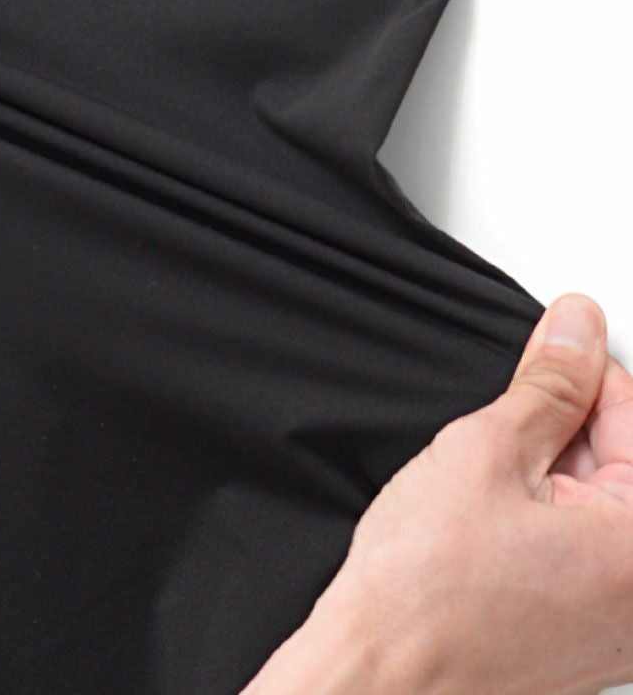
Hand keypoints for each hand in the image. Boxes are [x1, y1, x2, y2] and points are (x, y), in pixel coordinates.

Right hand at [243, 293, 632, 694]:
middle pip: (618, 461)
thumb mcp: (485, 451)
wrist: (380, 672)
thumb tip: (577, 327)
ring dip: (543, 474)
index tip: (550, 345)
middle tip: (496, 430)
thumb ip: (546, 383)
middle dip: (558, 429)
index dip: (578, 373)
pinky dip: (537, 520)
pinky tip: (485, 524)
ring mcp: (617, 621)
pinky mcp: (583, 636)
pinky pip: (577, 551)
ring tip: (481, 486)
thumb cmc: (424, 588)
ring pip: (593, 504)